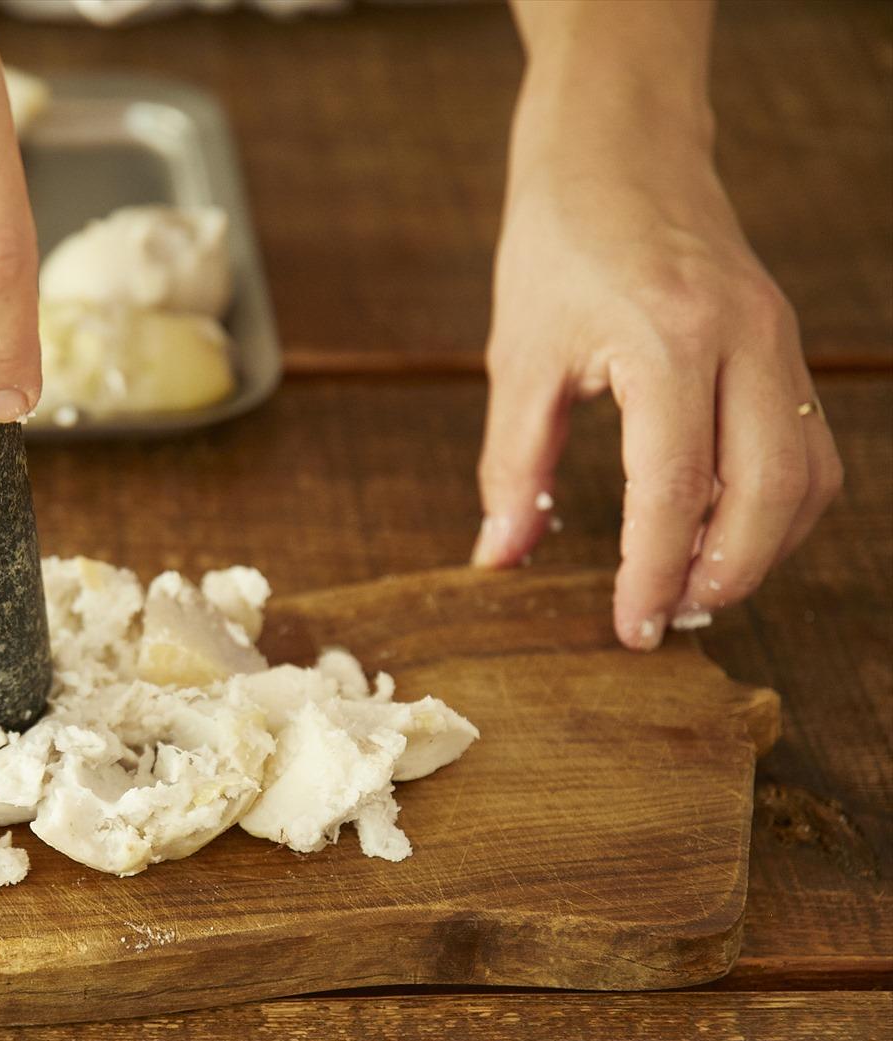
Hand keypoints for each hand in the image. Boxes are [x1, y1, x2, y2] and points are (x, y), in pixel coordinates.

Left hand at [473, 60, 842, 650]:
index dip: (655, 571)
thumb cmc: (558, 241)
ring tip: (694, 584)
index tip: (633, 628)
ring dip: (761, 545)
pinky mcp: (784, 342)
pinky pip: (808, 442)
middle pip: (768, 493)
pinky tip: (716, 524)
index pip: (674, 489)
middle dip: (725, 574)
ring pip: (806, 475)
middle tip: (670, 619)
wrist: (618, 147)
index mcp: (668, 342)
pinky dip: (775, 501)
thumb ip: (511, 463)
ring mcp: (777, 340)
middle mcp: (743, 342)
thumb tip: (498, 554)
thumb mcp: (518, 355)